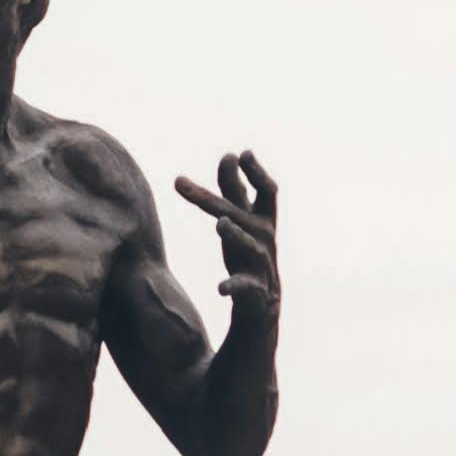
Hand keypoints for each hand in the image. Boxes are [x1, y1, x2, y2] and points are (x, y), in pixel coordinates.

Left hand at [171, 151, 278, 309]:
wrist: (262, 301)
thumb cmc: (248, 250)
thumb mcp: (242, 218)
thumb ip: (234, 189)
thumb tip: (230, 155)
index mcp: (262, 219)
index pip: (265, 191)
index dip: (255, 172)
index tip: (242, 154)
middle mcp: (263, 237)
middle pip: (239, 213)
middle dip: (218, 198)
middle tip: (190, 182)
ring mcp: (258, 262)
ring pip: (248, 246)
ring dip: (235, 235)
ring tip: (221, 225)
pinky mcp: (252, 289)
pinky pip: (243, 286)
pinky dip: (232, 286)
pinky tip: (221, 287)